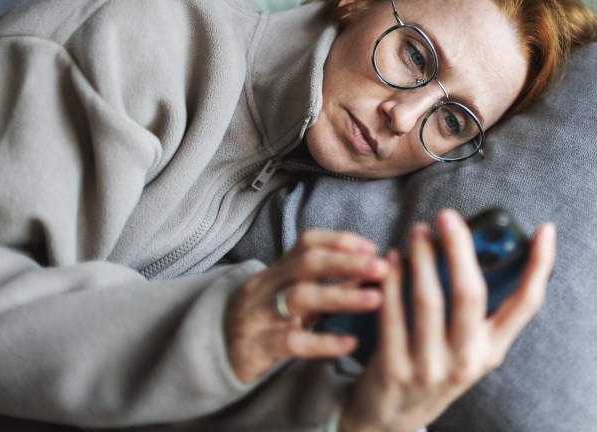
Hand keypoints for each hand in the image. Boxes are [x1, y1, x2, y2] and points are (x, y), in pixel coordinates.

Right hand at [224, 230, 388, 382]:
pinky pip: (291, 342)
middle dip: (347, 262)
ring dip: (342, 296)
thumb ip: (330, 286)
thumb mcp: (293, 299)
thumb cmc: (265, 321)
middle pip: (306, 263)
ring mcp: (258, 316)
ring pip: (299, 298)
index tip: (373, 247)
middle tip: (382, 267)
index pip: (308, 242)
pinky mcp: (255, 348)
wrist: (213, 355)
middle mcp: (266, 286)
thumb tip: (373, 272)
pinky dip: (323, 342)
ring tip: (376, 300)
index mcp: (277, 270)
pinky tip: (350, 343)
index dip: (341, 240)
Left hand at [339, 208, 555, 431]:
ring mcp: (430, 367)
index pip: (527, 305)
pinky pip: (393, 314)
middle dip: (460, 247)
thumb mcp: (465, 345)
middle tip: (448, 216)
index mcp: (492, 350)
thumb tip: (475, 246)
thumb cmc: (433, 366)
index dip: (540, 266)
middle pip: (470, 293)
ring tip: (418, 231)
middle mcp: (467, 360)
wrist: (392, 417)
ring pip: (429, 299)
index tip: (545, 229)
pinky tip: (392, 259)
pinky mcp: (395, 369)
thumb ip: (474, 306)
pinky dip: (392, 280)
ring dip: (422, 257)